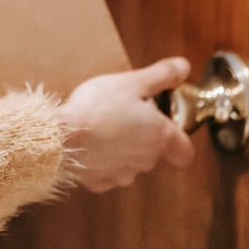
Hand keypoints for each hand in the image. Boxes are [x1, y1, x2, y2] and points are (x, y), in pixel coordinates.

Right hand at [56, 57, 195, 192]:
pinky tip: (88, 141)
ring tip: (102, 124)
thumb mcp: (132, 82)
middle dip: (143, 134)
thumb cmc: (98, 107)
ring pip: (130, 161)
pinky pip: (105, 170)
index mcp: (159, 136)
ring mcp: (122, 174)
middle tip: (126, 112)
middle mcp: (146, 160)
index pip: (184, 152)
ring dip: (121, 147)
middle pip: (154, 151)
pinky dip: (100, 158)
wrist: (63, 136)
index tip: (168, 124)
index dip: (180, 139)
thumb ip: (161, 75)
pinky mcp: (99, 182)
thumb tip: (183, 67)